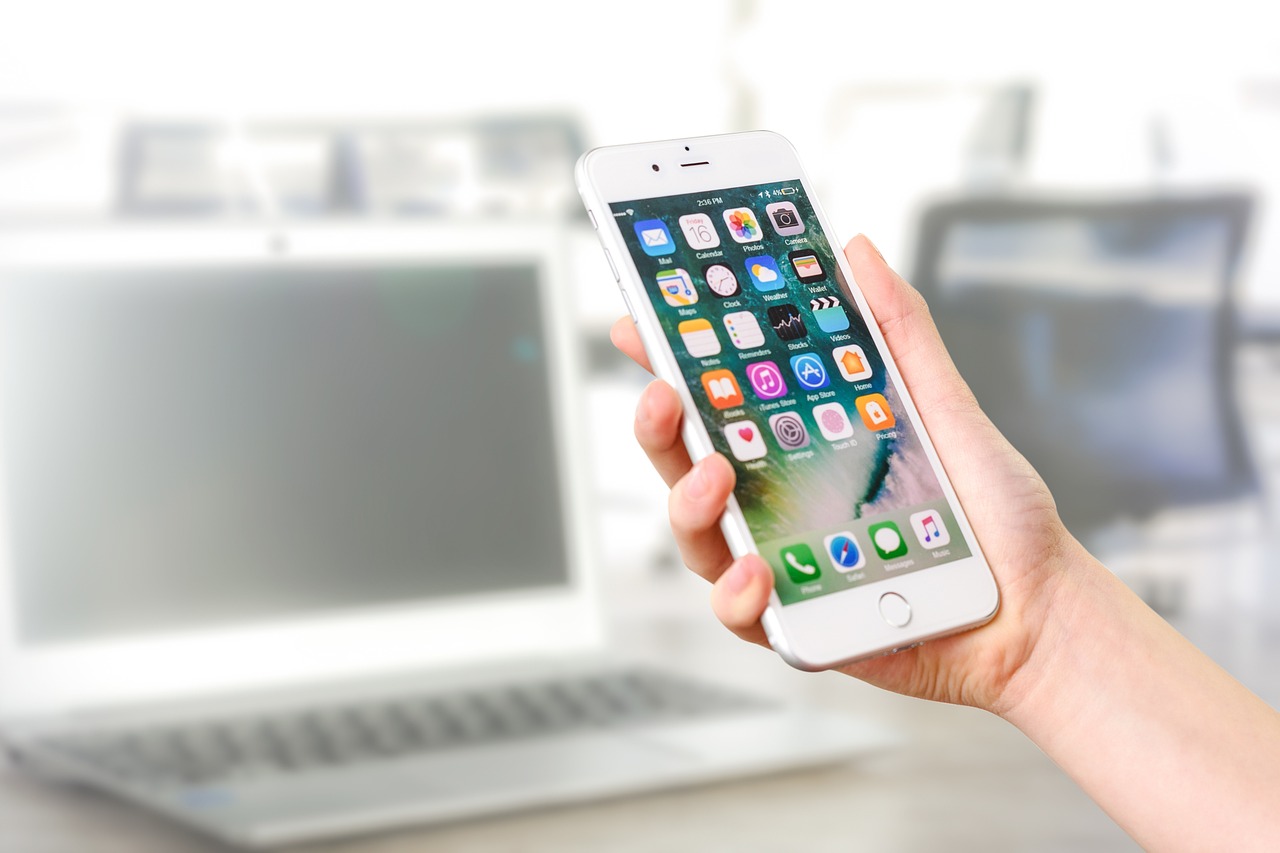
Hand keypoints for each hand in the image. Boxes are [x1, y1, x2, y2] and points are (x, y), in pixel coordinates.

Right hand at [611, 235, 1090, 712]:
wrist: (1037, 607)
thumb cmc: (992, 512)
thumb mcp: (943, 405)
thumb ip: (897, 331)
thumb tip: (858, 252)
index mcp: (799, 446)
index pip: (717, 399)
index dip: (672, 362)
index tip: (641, 324)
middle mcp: (778, 502)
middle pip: (687, 462)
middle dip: (660, 426)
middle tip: (663, 395)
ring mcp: (780, 561)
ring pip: (697, 537)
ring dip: (688, 504)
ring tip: (713, 479)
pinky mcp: (795, 621)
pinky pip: (741, 612)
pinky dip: (737, 593)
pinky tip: (757, 572)